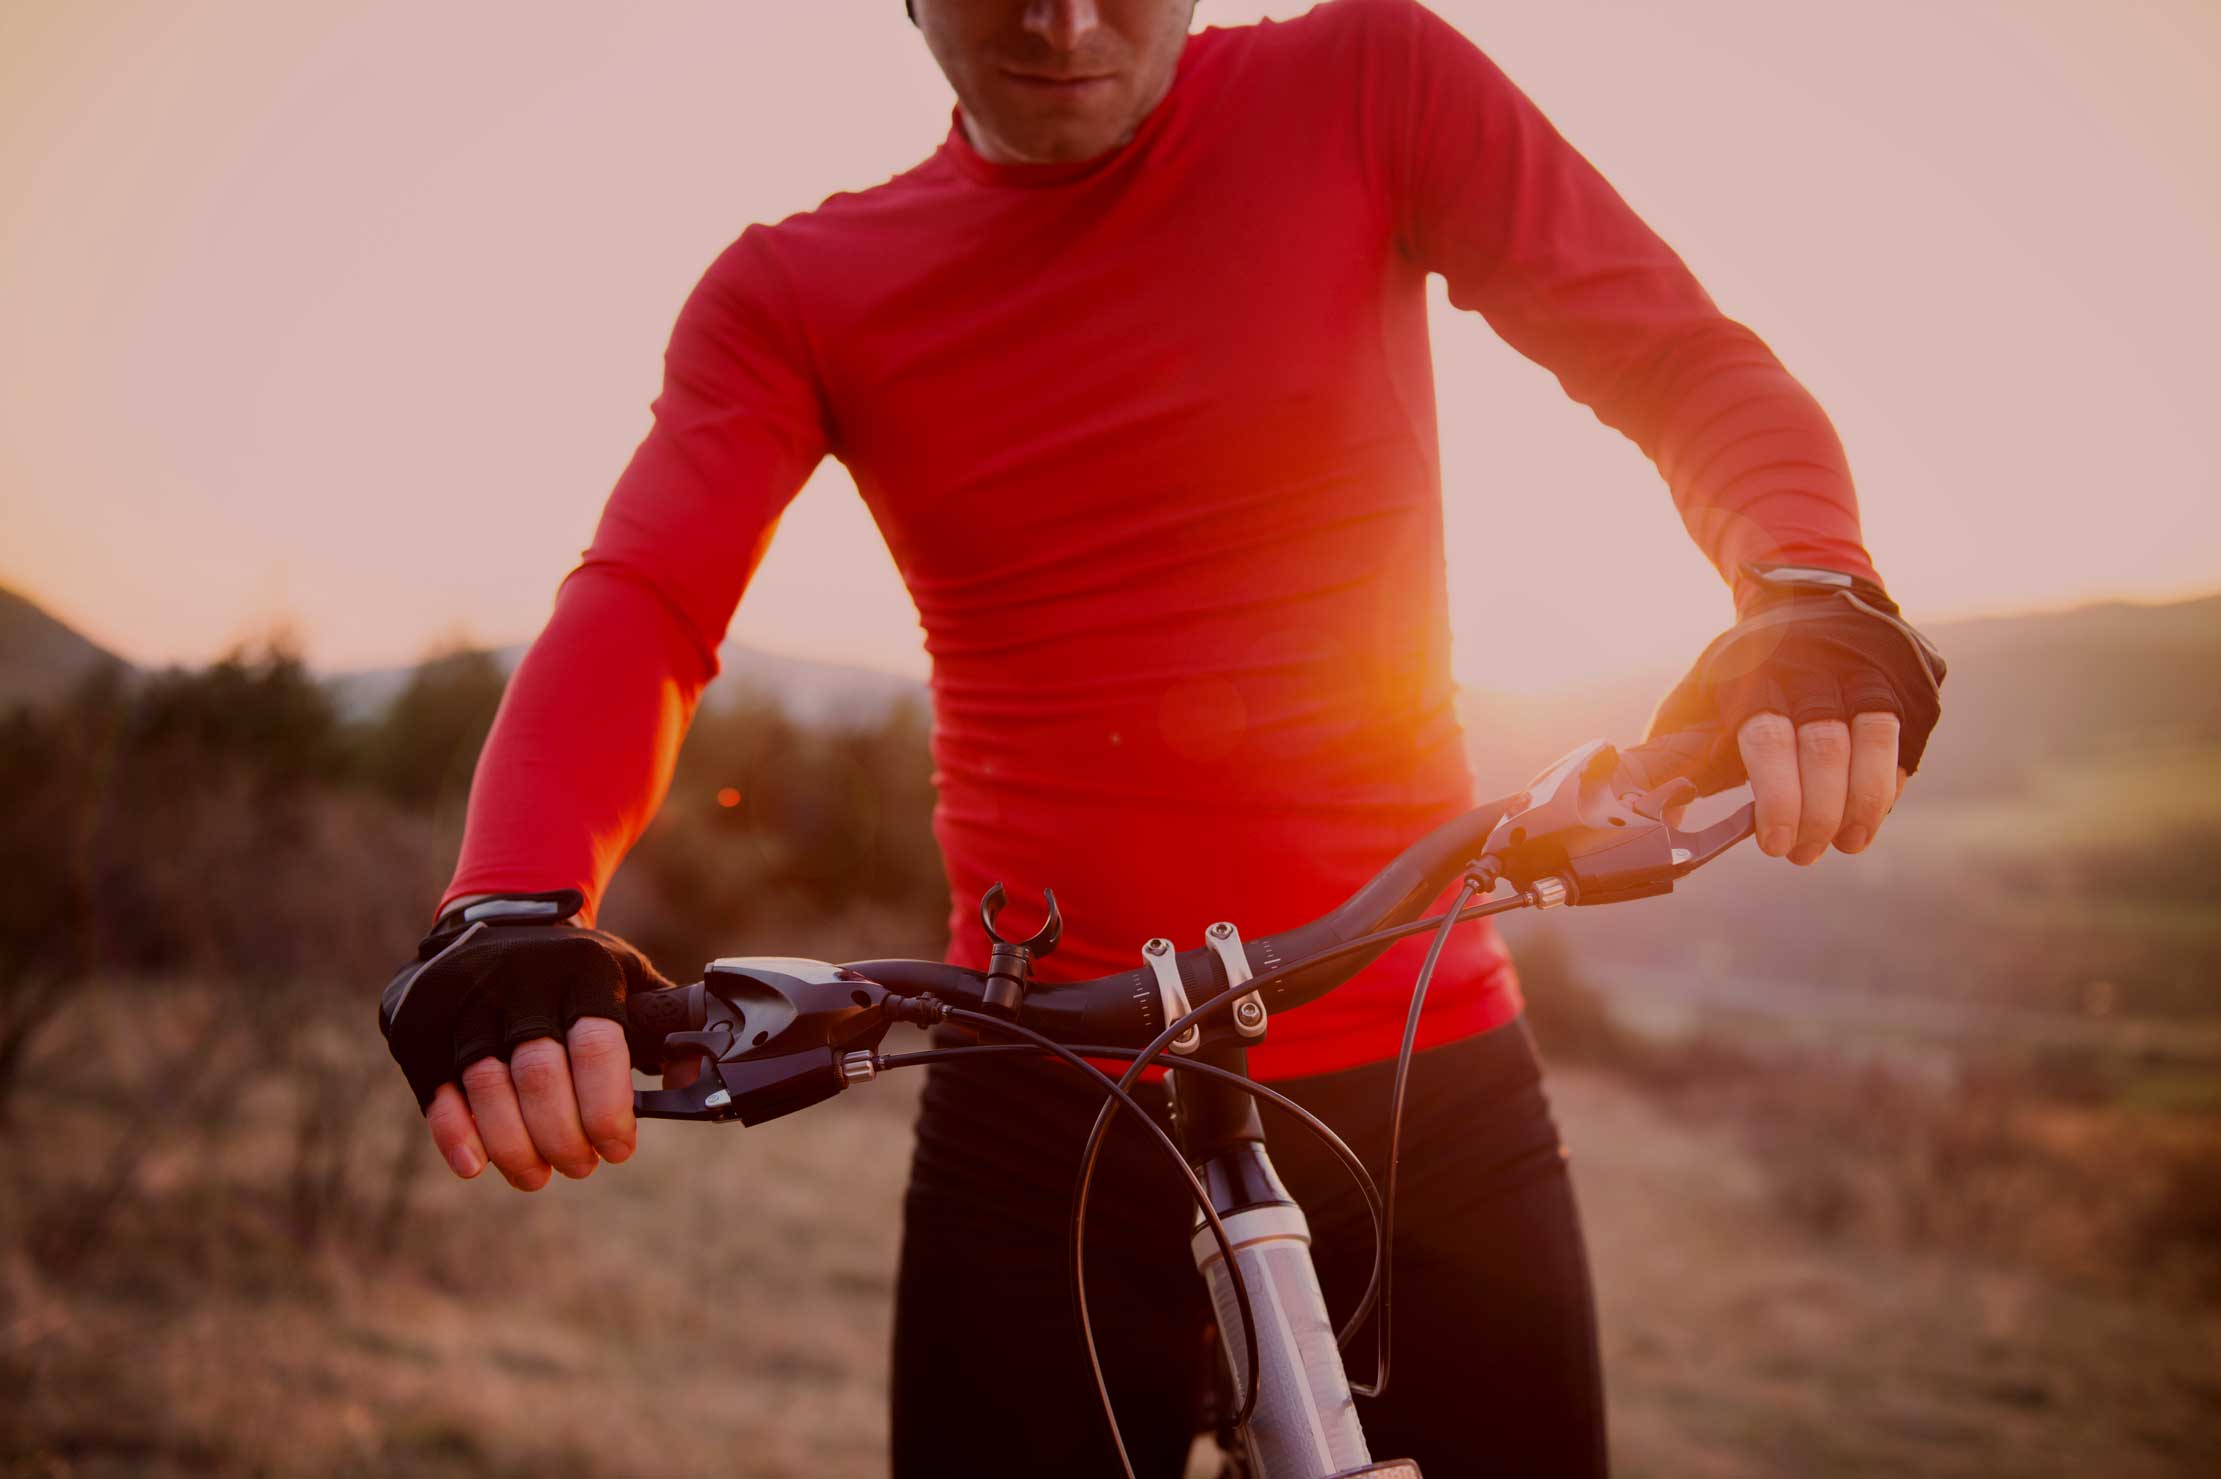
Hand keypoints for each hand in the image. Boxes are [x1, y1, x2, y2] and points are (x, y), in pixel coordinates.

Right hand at [379, 900, 672, 1189]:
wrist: (490, 918)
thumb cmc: (571, 969)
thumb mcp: (623, 973)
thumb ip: (663, 1023)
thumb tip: (693, 1080)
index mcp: (581, 968)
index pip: (597, 1046)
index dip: (608, 1110)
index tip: (618, 1147)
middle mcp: (519, 979)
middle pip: (540, 1076)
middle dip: (564, 1137)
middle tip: (581, 1166)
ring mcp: (464, 999)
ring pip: (487, 1087)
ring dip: (515, 1147)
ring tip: (537, 1175)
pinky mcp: (421, 1024)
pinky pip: (436, 1089)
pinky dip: (455, 1133)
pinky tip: (476, 1164)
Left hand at [1641, 565, 1945, 862]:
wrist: (1813, 596)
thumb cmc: (1746, 666)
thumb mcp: (1701, 693)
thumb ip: (1679, 754)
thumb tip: (1667, 820)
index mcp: (1758, 669)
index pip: (1770, 738)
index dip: (1778, 799)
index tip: (1774, 845)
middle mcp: (1818, 663)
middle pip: (1826, 746)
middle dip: (1818, 814)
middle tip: (1803, 854)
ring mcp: (1872, 666)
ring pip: (1879, 742)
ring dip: (1865, 806)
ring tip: (1847, 842)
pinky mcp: (1910, 680)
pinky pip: (1907, 742)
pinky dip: (1889, 784)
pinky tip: (1868, 811)